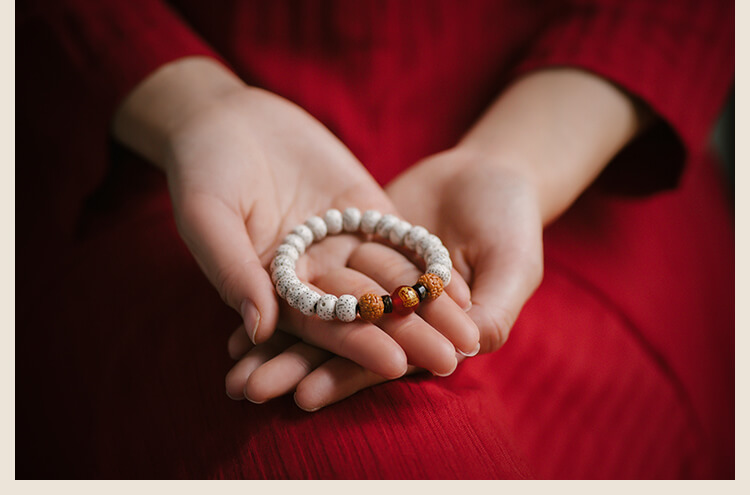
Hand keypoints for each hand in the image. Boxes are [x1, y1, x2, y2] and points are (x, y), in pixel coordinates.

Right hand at [113, 58, 479, 392]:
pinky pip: (401, 238)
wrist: (225, 118)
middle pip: (367, 311)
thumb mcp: (206, 217)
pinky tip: (461, 279)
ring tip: (470, 331)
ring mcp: (343, 242)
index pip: (321, 324)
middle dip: (408, 335)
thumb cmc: (201, 169)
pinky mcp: (365, 211)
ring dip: (429, 305)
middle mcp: (315, 273)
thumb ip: (232, 270)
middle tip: (450, 362)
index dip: (357, 344)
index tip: (394, 364)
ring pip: (391, 280)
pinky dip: (429, 260)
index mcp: (275, 289)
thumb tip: (258, 329)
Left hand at [225, 147, 542, 410]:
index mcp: (430, 331)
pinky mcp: (352, 251)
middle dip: (294, 368)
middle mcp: (392, 314)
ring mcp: (369, 282)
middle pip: (338, 345)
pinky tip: (246, 307)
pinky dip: (281, 290)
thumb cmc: (512, 222)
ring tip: (233, 365)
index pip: (382, 361)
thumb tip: (466, 352)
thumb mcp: (515, 263)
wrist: (491, 172)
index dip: (346, 378)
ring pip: (318, 314)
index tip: (303, 397)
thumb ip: (495, 309)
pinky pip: (314, 272)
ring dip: (277, 339)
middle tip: (245, 390)